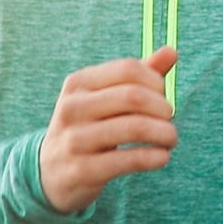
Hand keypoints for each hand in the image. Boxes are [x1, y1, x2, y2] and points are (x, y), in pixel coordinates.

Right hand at [38, 46, 178, 213]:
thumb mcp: (105, 97)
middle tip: (169, 120)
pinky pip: (130, 160)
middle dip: (163, 108)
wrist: (50, 172)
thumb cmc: (89, 126)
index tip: (163, 96)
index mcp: (78, 83)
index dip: (156, 81)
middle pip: (134, 96)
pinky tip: (162, 157)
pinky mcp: (82, 170)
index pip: (128, 69)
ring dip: (165, 133)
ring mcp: (74, 140)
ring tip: (170, 139)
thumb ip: (139, 75)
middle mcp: (72, 108)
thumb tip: (171, 51)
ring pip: (135, 128)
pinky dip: (155, 157)